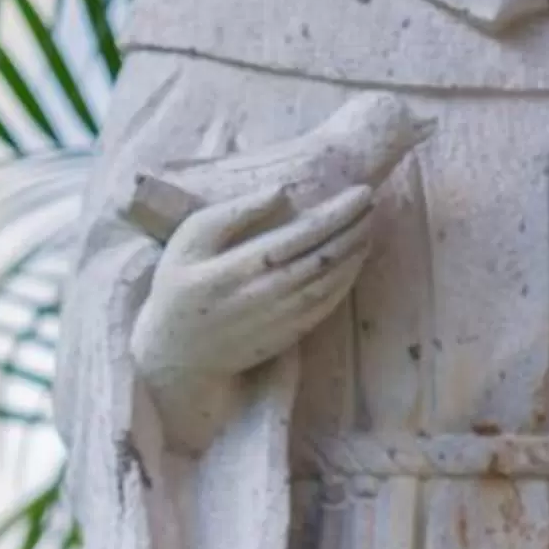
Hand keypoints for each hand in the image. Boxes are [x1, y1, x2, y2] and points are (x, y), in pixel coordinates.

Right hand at [132, 177, 377, 450]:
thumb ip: (231, 214)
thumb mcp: (187, 240)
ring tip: (368, 225)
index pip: (300, 234)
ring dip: (356, 252)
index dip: (335, 213)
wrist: (177, 356)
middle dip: (354, 227)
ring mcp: (280, 319)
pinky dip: (348, 280)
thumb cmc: (178, 288)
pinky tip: (356, 259)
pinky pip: (329, 304)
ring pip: (331, 281)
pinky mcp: (290, 336)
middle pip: (323, 257)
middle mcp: (264, 296)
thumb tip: (281, 192)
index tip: (359, 192)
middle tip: (371, 201)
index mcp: (237, 268)